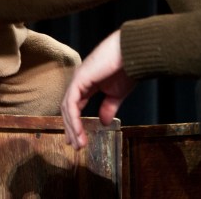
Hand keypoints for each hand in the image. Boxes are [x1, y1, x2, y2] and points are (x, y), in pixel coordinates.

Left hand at [61, 29, 136, 148]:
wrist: (133, 55)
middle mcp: (79, 81)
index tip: (76, 139)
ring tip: (78, 144)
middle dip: (70, 128)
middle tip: (75, 146)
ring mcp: (77, 79)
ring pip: (67, 107)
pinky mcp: (79, 79)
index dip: (74, 123)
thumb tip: (103, 122)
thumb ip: (108, 107)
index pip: (75, 105)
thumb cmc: (126, 69)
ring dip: (72, 127)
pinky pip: (72, 104)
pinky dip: (74, 119)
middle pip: (68, 108)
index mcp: (87, 83)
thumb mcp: (116, 94)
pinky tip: (79, 132)